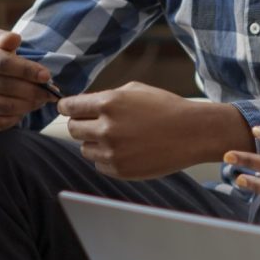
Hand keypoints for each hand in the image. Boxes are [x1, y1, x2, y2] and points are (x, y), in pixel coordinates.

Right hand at [0, 29, 55, 131]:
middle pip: (5, 86)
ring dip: (29, 104)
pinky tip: (25, 108)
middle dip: (33, 90)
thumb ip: (4, 39)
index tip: (46, 76)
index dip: (27, 70)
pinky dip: (18, 117)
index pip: (2, 63)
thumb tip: (14, 39)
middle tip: (50, 92)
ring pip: (5, 107)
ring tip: (41, 99)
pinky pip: (1, 122)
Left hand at [60, 82, 248, 179]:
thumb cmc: (166, 108)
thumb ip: (106, 96)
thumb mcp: (135, 90)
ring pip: (85, 149)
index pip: (70, 107)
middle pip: (73, 129)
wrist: (192, 133)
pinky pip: (100, 164)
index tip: (67, 109)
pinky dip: (107, 158)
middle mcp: (107, 128)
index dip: (66, 107)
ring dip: (94, 143)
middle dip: (81, 124)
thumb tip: (84, 105)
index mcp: (109, 103)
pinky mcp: (120, 170)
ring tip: (117, 137)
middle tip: (93, 123)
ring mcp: (113, 151)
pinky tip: (126, 149)